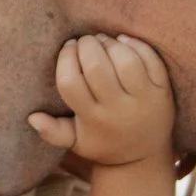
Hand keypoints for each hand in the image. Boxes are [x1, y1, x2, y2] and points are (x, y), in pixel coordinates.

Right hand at [28, 34, 173, 166]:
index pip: (71, 83)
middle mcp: (118, 110)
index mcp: (93, 119)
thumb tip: (32, 117)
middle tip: (84, 41)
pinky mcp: (162, 91)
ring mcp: (143, 100)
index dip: (65, 59)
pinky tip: (123, 42)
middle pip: (96, 67)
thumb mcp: (77, 142)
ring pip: (125, 61)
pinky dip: (135, 45)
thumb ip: (53, 132)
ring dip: (110, 43)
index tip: (67, 48)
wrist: (144, 155)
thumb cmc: (104, 142)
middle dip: (87, 46)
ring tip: (103, 41)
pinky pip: (150, 60)